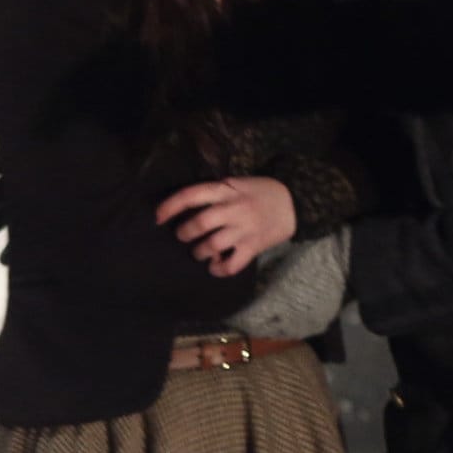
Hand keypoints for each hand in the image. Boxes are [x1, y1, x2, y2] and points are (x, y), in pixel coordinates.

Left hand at [155, 176, 295, 277]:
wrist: (295, 202)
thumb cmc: (260, 192)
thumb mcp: (236, 183)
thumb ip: (215, 193)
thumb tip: (185, 208)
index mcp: (225, 190)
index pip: (190, 196)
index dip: (169, 207)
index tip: (157, 218)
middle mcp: (233, 209)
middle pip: (199, 224)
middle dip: (184, 233)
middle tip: (183, 236)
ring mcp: (244, 229)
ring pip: (212, 246)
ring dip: (199, 252)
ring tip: (199, 252)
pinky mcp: (254, 246)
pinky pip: (232, 264)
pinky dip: (219, 269)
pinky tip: (216, 267)